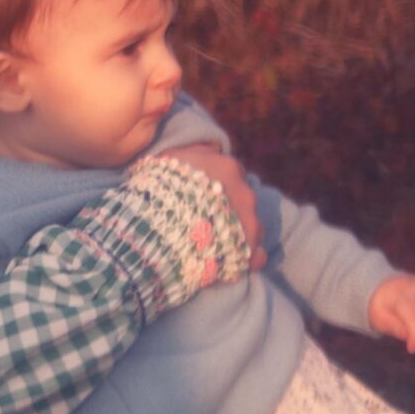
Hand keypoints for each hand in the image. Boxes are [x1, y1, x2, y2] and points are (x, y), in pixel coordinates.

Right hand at [158, 142, 264, 270]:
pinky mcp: (250, 252)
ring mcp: (251, 224)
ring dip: (238, 234)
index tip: (203, 196)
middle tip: (206, 221)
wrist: (158, 230)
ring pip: (252, 227)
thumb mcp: (169, 159)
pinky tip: (229, 265)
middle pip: (243, 200)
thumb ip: (194, 151)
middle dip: (229, 209)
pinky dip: (246, 259)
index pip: (231, 173)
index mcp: (228, 168)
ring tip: (215, 246)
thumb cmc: (159, 191)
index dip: (218, 186)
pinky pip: (256, 256)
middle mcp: (245, 193)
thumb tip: (209, 148)